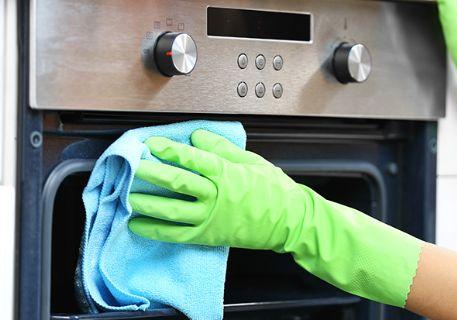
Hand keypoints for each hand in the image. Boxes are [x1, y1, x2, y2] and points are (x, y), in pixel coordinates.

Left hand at [128, 129, 422, 307]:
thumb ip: (222, 149)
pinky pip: (177, 234)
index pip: (192, 158)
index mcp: (227, 173)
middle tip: (133, 166)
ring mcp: (211, 218)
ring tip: (129, 196)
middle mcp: (216, 195)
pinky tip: (140, 225)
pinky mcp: (209, 236)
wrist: (290, 221)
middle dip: (152, 173)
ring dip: (148, 203)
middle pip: (177, 182)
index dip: (169, 150)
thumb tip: (198, 138)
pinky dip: (156, 230)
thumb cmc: (274, 190)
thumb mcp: (251, 161)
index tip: (152, 144)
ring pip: (173, 211)